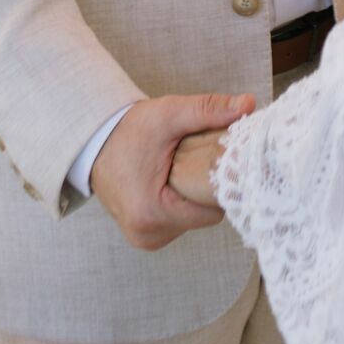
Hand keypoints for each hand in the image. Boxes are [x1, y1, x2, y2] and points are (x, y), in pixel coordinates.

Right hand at [90, 92, 254, 249]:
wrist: (95, 143)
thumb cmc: (129, 130)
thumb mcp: (169, 114)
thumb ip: (209, 110)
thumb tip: (249, 104)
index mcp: (152, 213)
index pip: (213, 208)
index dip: (221, 181)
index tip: (222, 159)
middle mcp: (147, 235)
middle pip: (204, 215)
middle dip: (207, 188)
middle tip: (204, 159)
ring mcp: (145, 239)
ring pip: (193, 219)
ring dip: (194, 196)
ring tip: (187, 167)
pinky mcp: (145, 235)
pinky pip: (179, 221)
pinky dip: (182, 201)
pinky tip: (177, 180)